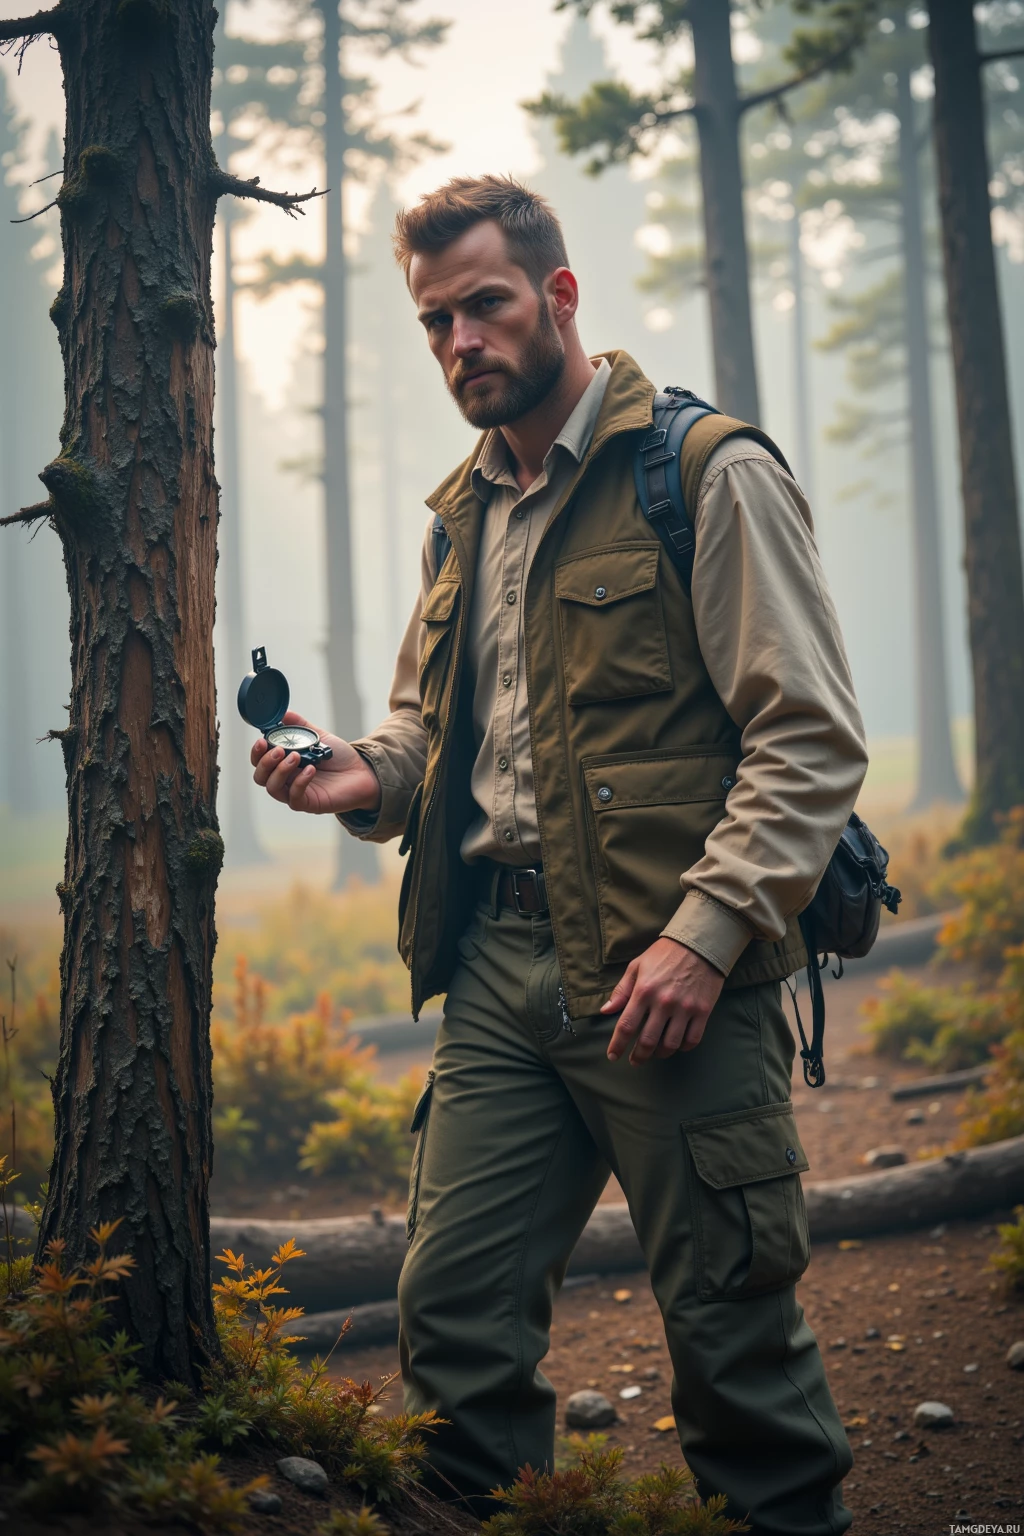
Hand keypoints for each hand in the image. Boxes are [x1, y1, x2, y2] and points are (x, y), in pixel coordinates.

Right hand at [250, 711, 382, 816]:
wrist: (363, 772)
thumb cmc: (338, 757)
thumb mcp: (318, 736)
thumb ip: (300, 726)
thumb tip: (283, 714)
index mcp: (284, 763)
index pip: (260, 762)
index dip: (256, 752)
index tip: (262, 740)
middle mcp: (286, 779)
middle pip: (260, 777)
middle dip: (265, 762)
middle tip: (279, 750)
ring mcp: (296, 792)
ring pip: (273, 788)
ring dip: (280, 771)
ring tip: (295, 756)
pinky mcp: (309, 803)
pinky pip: (295, 798)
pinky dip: (300, 782)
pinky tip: (310, 769)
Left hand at [601, 937, 724, 1064]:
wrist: (699, 944)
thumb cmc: (665, 954)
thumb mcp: (637, 966)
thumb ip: (622, 991)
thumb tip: (606, 1011)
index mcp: (644, 991)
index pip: (626, 1025)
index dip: (617, 1045)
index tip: (613, 1056)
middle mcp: (663, 1002)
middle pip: (647, 1040)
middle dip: (638, 1056)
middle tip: (635, 1061)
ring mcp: (685, 1008)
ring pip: (670, 1044)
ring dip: (660, 1054)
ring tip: (655, 1053)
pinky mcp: (703, 1011)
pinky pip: (692, 1039)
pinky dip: (682, 1048)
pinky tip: (676, 1045)